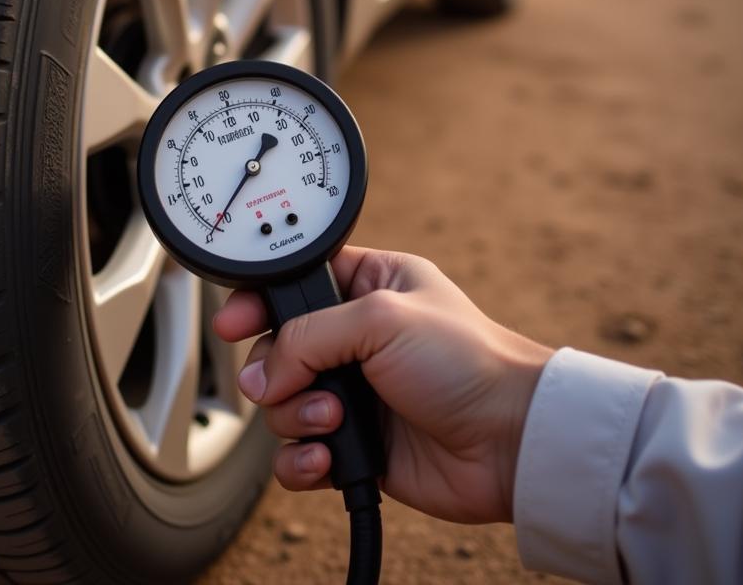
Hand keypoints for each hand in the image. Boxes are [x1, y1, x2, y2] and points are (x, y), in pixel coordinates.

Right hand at [213, 247, 551, 523]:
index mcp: (368, 285)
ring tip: (335, 418)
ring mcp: (354, 392)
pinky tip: (329, 457)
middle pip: (277, 348)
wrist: (508, 441)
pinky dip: (303, 460)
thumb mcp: (381, 318)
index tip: (234, 320)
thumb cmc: (468, 361)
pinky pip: (298, 454)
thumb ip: (308, 333)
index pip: (296, 282)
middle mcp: (357, 337)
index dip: (260, 300)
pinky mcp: (355, 444)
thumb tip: (261, 371)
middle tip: (291, 380)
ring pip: (281, 403)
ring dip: (296, 416)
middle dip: (275, 369)